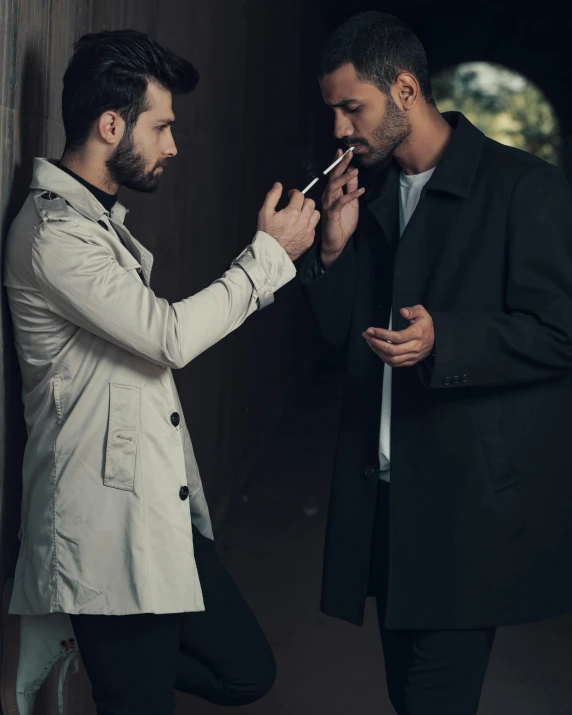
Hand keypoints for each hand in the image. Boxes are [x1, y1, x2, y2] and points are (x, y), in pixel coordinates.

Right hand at [257, 183, 319, 260]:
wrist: (271, 254)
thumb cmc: (267, 234)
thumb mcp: (265, 212)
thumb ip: (272, 196)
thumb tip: (278, 185)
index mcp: (292, 212)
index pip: (300, 195)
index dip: (294, 193)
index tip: (291, 195)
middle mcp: (303, 220)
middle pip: (311, 202)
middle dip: (303, 201)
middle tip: (296, 205)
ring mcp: (308, 231)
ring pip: (316, 214)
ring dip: (309, 212)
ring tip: (301, 215)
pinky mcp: (310, 239)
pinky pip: (314, 227)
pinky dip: (309, 225)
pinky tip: (301, 227)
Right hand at [320, 148, 364, 268]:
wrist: (336, 242)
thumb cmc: (342, 222)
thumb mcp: (351, 202)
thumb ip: (351, 188)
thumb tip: (354, 172)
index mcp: (332, 193)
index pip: (334, 175)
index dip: (338, 162)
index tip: (343, 150)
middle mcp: (328, 196)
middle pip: (333, 177)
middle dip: (341, 164)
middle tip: (349, 153)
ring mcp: (328, 204)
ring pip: (334, 187)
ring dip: (345, 178)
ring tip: (355, 171)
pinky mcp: (331, 213)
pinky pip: (341, 202)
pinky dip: (351, 195)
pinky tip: (361, 191)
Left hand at [363, 305, 434, 366]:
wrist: (436, 340)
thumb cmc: (426, 325)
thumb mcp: (422, 313)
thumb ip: (412, 310)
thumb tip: (402, 311)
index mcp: (417, 334)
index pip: (397, 337)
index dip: (382, 334)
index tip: (371, 330)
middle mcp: (415, 347)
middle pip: (392, 350)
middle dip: (376, 343)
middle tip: (367, 336)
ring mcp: (412, 356)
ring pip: (392, 358)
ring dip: (378, 351)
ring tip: (370, 342)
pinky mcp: (410, 362)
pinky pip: (395, 364)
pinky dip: (383, 358)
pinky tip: (377, 350)